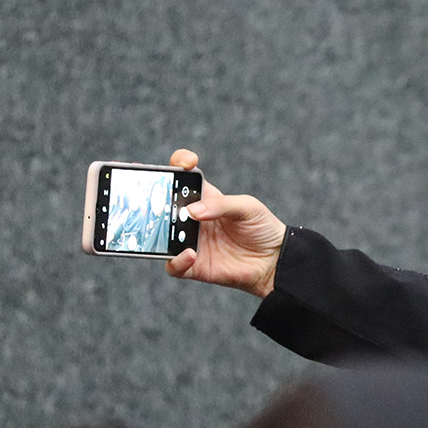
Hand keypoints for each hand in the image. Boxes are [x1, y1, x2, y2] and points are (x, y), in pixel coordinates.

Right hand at [164, 149, 287, 298]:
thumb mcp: (247, 208)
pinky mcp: (194, 266)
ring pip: (162, 235)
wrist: (274, 260)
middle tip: (153, 196)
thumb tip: (191, 210)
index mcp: (205, 198)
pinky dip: (176, 260)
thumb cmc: (262, 228)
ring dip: (160, 231)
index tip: (185, 162)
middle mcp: (193, 219)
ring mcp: (191, 242)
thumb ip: (221, 205)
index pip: (185, 177)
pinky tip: (190, 254)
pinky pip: (174, 266)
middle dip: (154, 198)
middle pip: (164, 205)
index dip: (180, 163)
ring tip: (171, 227)